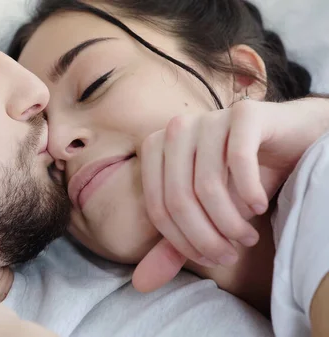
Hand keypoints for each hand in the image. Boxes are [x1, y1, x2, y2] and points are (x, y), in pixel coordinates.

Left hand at [133, 98, 328, 291]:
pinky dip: (250, 193)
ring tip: (247, 237)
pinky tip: (258, 207)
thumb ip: (173, 245)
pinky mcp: (244, 113)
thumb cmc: (239, 179)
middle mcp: (176, 129)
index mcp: (155, 149)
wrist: (288, 143)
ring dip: (230, 222)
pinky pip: (238, 160)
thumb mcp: (203, 216)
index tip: (209, 258)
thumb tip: (140, 284)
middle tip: (230, 254)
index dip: (182, 241)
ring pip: (208, 185)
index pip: (157, 207)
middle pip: (179, 199)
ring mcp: (209, 117)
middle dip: (206, 237)